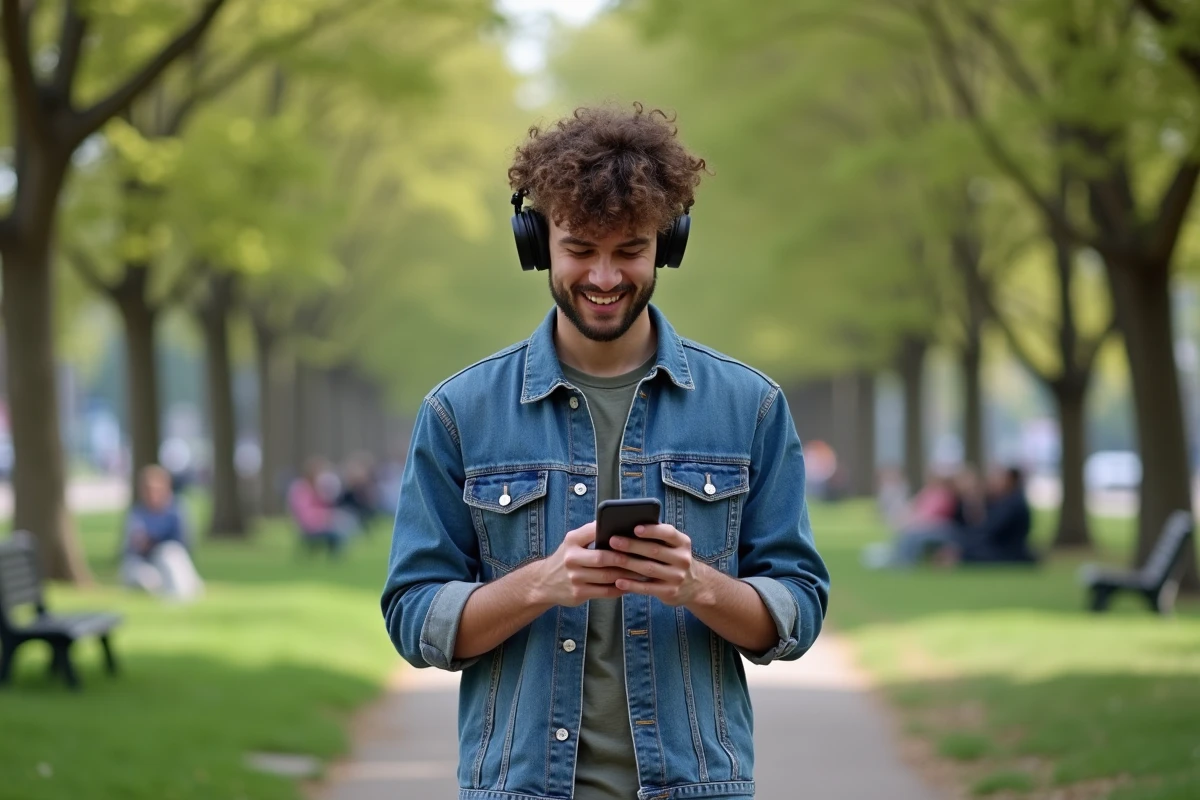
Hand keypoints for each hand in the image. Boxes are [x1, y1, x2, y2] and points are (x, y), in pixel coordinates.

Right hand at [530, 522, 644, 606]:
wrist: (543, 582)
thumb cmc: (566, 558)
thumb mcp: (572, 542)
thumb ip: (591, 534)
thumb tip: (619, 526)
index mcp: (572, 540)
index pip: (596, 532)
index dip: (615, 534)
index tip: (634, 535)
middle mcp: (571, 558)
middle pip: (604, 558)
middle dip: (625, 558)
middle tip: (643, 557)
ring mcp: (574, 578)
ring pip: (608, 576)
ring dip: (627, 575)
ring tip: (642, 572)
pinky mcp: (578, 594)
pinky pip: (605, 592)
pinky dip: (620, 588)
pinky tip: (630, 585)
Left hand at [608, 524, 710, 606]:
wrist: (694, 585)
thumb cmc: (673, 559)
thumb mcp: (673, 546)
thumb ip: (657, 537)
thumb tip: (628, 527)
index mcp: (682, 543)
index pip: (669, 533)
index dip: (652, 530)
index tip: (635, 528)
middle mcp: (682, 559)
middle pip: (655, 550)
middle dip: (632, 545)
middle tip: (612, 541)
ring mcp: (677, 577)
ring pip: (649, 569)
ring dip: (628, 563)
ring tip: (610, 559)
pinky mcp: (670, 592)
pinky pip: (648, 588)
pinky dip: (632, 585)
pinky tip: (618, 581)